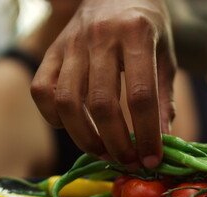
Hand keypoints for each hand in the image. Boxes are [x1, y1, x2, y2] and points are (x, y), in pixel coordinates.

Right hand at [31, 0, 176, 167]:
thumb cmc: (147, 25)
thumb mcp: (166, 55)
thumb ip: (164, 96)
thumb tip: (162, 139)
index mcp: (136, 34)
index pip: (140, 96)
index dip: (146, 135)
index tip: (151, 160)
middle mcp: (100, 36)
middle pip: (101, 103)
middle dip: (115, 143)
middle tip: (127, 161)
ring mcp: (71, 42)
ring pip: (66, 101)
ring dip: (84, 137)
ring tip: (103, 151)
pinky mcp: (51, 49)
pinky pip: (41, 90)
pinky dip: (53, 116)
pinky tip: (72, 126)